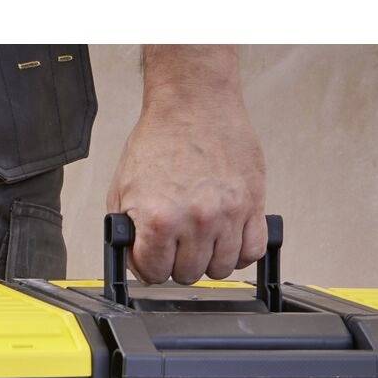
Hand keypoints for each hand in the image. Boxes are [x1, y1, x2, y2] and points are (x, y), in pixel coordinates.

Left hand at [108, 46, 268, 283]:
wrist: (194, 103)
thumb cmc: (160, 139)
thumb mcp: (124, 188)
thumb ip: (128, 231)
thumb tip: (135, 260)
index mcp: (159, 219)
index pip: (154, 273)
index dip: (150, 265)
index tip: (153, 254)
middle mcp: (196, 220)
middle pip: (188, 275)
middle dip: (178, 263)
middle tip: (177, 243)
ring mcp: (227, 214)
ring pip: (221, 269)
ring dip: (209, 260)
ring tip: (202, 239)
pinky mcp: (252, 204)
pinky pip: (253, 251)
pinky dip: (241, 252)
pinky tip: (228, 239)